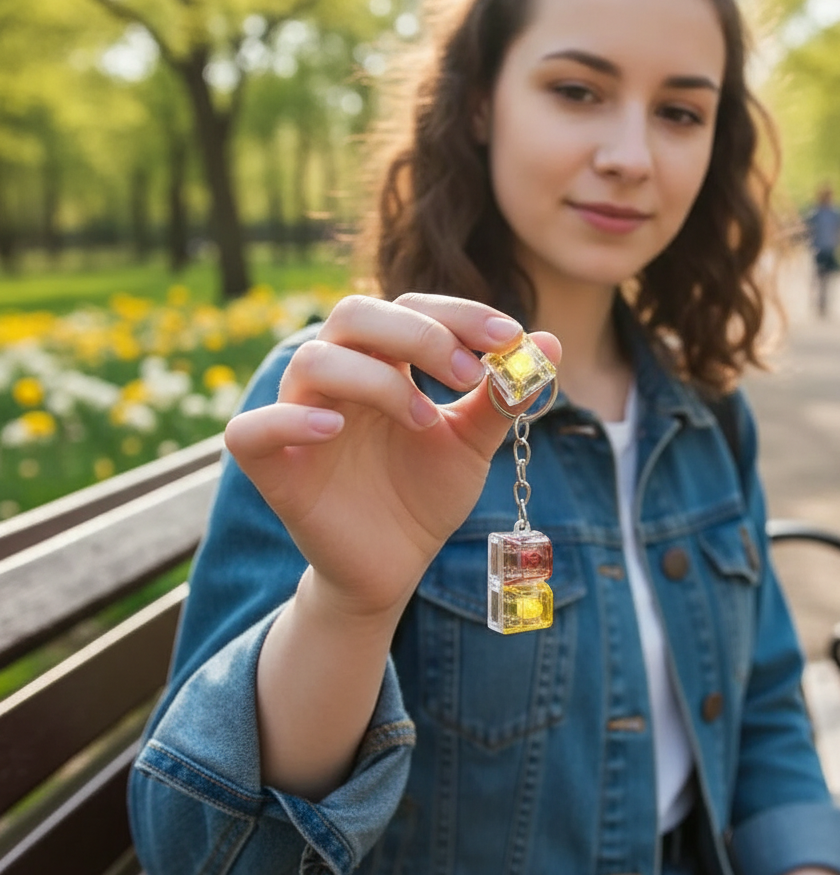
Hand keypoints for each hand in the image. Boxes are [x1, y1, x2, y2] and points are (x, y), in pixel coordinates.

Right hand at [225, 293, 560, 624]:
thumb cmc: (425, 494)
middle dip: (418, 334)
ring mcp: (300, 415)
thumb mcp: (471, 444)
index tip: (511, 339)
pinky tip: (332, 429)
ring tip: (425, 419)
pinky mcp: (272, 465)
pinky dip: (289, 420)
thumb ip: (501, 396)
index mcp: (383, 361)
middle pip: (355, 315)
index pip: (411, 309)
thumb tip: (551, 342)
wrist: (394, 566)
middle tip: (468, 373)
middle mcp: (338, 376)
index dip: (460, 315)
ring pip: (314, 359)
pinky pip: (253, 429)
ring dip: (376, 378)